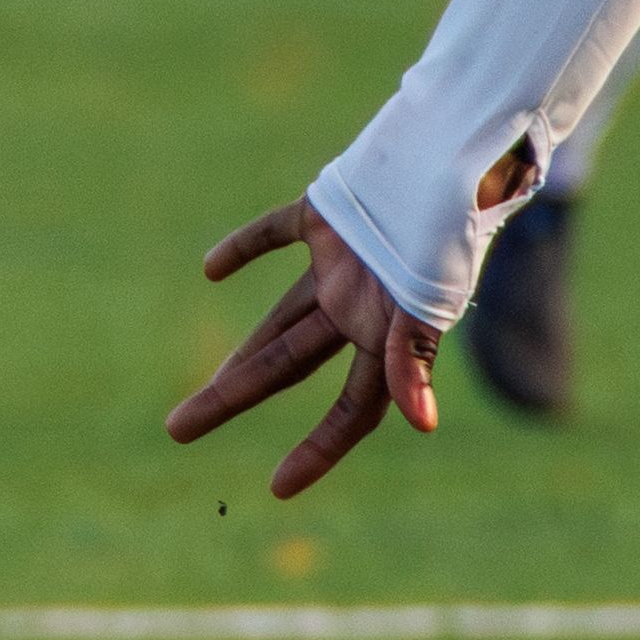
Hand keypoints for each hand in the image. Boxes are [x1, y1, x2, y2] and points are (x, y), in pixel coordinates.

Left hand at [168, 195, 442, 500]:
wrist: (461, 151)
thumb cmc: (453, 226)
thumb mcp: (431, 296)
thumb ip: (416, 355)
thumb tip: (423, 424)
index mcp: (390, 334)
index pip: (353, 409)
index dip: (319, 449)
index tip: (278, 488)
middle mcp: (363, 308)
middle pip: (287, 366)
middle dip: (233, 397)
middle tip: (178, 429)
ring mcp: (343, 266)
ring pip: (278, 319)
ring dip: (238, 351)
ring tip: (202, 390)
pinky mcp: (327, 217)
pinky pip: (275, 235)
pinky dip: (245, 249)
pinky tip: (212, 269)